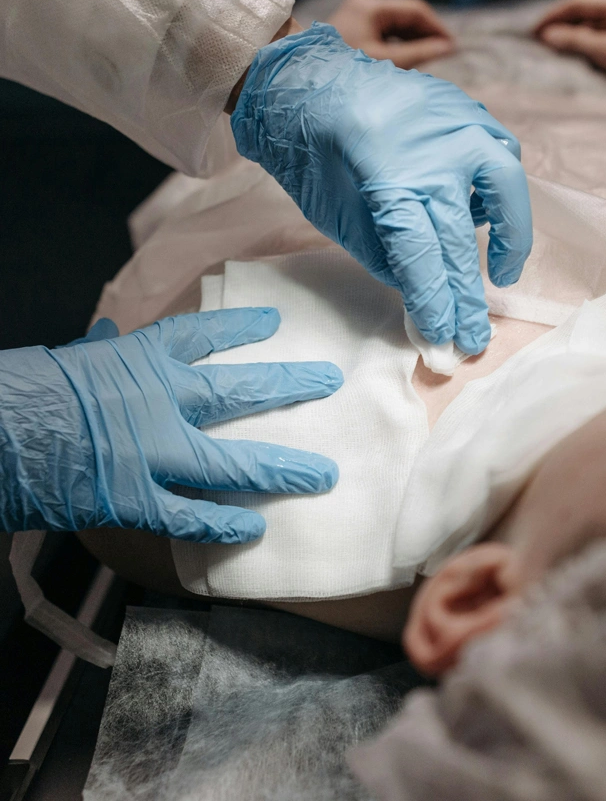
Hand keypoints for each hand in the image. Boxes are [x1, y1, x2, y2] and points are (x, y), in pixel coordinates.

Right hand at [0, 310, 342, 541]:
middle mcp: (161, 401)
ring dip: (282, 469)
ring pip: (233, 462)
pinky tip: (255, 529)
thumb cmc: (29, 391)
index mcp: (139, 359)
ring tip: (323, 474)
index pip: (200, 334)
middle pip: (239, 389)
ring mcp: (156, 452)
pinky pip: (191, 517)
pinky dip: (222, 525)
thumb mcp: (67, 360)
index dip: (240, 326)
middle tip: (329, 381)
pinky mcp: (138, 499)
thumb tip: (100, 331)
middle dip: (288, 386)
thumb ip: (96, 350)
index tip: (272, 323)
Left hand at [232, 22, 531, 354]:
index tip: (444, 337)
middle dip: (468, 297)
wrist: (310, 86)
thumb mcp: (338, 220)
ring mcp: (456, 125)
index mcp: (390, 184)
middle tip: (475, 336)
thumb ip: (385, 258)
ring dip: (512, 235)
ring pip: (504, 184)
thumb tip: (425, 295)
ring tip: (504, 272)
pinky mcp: (465, 110)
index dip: (437, 303)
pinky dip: (501, 189)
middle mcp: (433, 154)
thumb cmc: (316, 161)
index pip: (425, 259)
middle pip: (462, 239)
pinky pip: (499, 151)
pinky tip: (489, 215)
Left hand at [327, 0, 454, 68]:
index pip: (414, 9)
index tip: (452, 46)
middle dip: (425, 35)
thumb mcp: (386, 63)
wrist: (306, 83)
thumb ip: (420, 54)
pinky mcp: (352, 31)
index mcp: (370, 7)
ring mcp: (356, 17)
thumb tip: (449, 48)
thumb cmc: (344, 73)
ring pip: (395, 26)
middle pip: (405, 16)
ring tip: (428, 60)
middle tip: (443, 55)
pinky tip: (407, 61)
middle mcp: (362, 5)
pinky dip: (398, 46)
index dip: (436, 27)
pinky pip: (382, 35)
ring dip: (413, 41)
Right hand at [535, 0, 605, 98]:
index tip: (533, 32)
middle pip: (585, 12)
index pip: (578, 2)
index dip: (552, 16)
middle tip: (539, 43)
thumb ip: (576, 41)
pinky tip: (579, 56)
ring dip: (575, 36)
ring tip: (555, 52)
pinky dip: (589, 43)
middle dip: (562, 26)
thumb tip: (547, 36)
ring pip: (594, 25)